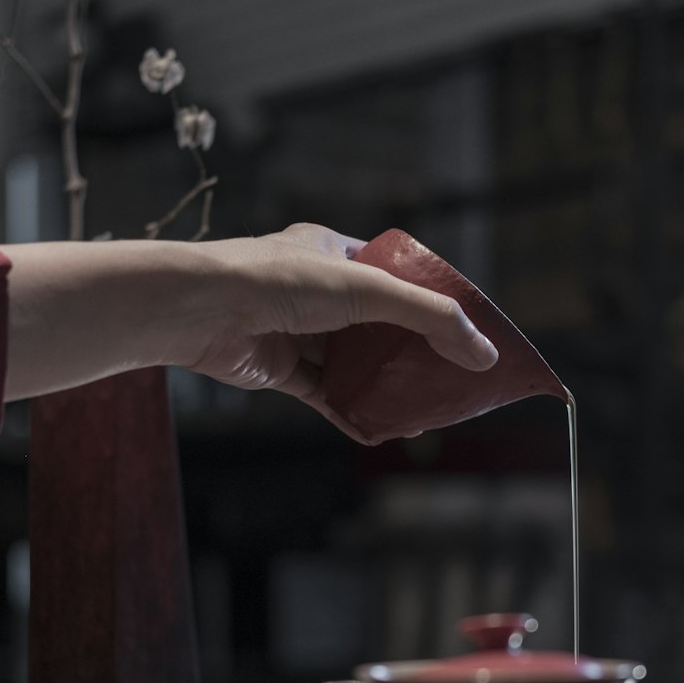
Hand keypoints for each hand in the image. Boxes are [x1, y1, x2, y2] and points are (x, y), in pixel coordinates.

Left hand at [176, 223, 498, 439]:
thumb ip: (428, 318)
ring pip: (351, 363)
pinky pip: (325, 395)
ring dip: (383, 385)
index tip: (459, 325)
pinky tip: (380, 430)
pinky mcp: (279, 369)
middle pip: (375, 324)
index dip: (425, 297)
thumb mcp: (367, 290)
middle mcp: (314, 289)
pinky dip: (352, 413)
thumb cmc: (277, 280)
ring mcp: (297, 331)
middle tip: (448, 374)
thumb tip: (482, 355)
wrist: (201, 310)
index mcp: (331, 252)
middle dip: (410, 350)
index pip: (391, 273)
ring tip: (423, 407)